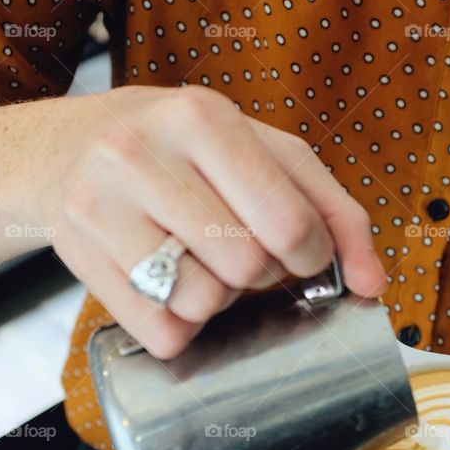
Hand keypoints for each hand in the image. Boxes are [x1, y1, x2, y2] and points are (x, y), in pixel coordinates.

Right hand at [41, 84, 386, 357]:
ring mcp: (100, 205)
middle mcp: (142, 153)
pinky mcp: (78, 256)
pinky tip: (172, 284)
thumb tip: (375, 285)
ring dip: (220, 298)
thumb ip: (335, 213)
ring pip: (201, 301)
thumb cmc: (192, 151)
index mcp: (205, 118)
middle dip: (262, 272)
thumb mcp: (269, 155)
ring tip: (204, 261)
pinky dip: (182, 324)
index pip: (289, 223)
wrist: (75, 146)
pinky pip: (159, 331)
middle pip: (246, 266)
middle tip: (244, 249)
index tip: (301, 250)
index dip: (311, 254)